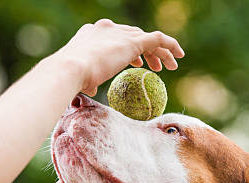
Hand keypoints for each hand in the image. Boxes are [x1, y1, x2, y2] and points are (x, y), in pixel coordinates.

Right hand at [54, 19, 184, 95]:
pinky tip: (178, 55)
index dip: (128, 50)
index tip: (136, 63)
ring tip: (169, 67)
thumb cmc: (70, 78)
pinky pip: (158, 40)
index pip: (116, 36)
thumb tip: (89, 89)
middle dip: (145, 51)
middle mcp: (107, 28)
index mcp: (91, 33)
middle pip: (133, 35)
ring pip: (147, 38)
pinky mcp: (133, 41)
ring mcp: (120, 33)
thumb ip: (88, 81)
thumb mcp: (80, 78)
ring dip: (159, 52)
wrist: (70, 69)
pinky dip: (170, 45)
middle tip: (154, 67)